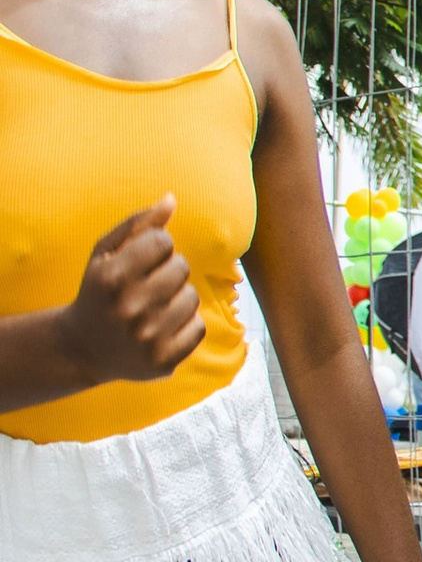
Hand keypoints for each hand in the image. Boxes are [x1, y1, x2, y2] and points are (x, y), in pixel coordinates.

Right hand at [63, 199, 201, 383]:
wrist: (83, 348)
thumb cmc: (99, 290)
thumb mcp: (106, 252)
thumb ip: (138, 223)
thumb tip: (171, 199)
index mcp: (112, 277)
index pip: (164, 241)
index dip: (156, 248)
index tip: (140, 262)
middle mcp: (129, 308)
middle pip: (181, 267)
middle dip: (168, 271)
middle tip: (147, 285)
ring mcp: (147, 338)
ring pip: (192, 297)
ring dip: (178, 297)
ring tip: (153, 306)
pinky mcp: (162, 361)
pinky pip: (198, 327)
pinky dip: (185, 324)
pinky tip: (162, 327)